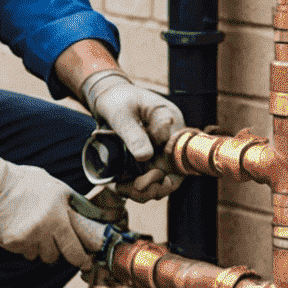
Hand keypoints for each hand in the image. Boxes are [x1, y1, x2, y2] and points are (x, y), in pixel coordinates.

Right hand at [0, 156, 89, 268]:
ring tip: (32, 230)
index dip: (82, 258)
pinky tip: (18, 229)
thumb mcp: (53, 186)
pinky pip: (23, 252)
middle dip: (60, 253)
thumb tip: (83, 214)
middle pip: (58, 256)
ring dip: (39, 248)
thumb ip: (68, 203)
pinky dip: (23, 245)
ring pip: (39, 256)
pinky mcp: (12, 243)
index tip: (85, 261)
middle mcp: (45, 229)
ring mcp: (28, 237)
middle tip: (57, 245)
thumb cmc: (21, 181)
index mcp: (58, 216)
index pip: (76, 248)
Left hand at [80, 71, 185, 199]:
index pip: (178, 155)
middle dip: (153, 188)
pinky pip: (152, 177)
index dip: (161, 174)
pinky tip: (120, 185)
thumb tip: (145, 156)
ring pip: (163, 178)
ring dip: (144, 190)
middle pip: (175, 172)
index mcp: (171, 122)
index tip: (139, 183)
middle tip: (130, 191)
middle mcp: (172, 138)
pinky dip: (137, 185)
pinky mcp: (153, 155)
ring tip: (120, 189)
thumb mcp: (121, 114)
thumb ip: (133, 133)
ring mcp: (163, 148)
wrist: (109, 96)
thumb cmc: (117, 99)